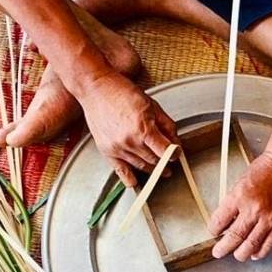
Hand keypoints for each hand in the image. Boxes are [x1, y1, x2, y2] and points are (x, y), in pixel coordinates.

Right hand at [75, 71, 178, 186]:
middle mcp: (130, 141)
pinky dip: (130, 180)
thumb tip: (175, 141)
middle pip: (154, 161)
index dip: (174, 154)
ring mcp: (117, 148)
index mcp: (143, 128)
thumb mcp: (152, 105)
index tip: (176, 154)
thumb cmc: (121, 93)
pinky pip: (121, 172)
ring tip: (158, 168)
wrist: (96, 89)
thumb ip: (166, 125)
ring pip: (141, 167)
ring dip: (152, 169)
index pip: (165, 151)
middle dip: (164, 162)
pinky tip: (138, 182)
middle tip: (168, 161)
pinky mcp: (107, 151)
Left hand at [207, 150, 271, 260]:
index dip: (214, 230)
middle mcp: (253, 209)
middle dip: (223, 248)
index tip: (214, 232)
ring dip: (240, 253)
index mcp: (239, 197)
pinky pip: (268, 244)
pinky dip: (259, 252)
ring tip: (236, 254)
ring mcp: (268, 218)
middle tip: (218, 252)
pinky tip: (254, 253)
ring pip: (250, 245)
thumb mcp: (240, 183)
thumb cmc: (265, 171)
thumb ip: (233, 204)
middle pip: (234, 238)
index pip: (219, 221)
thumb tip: (226, 223)